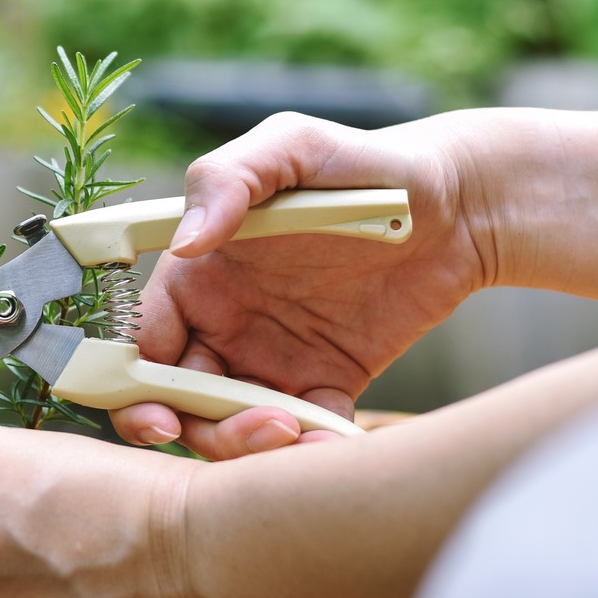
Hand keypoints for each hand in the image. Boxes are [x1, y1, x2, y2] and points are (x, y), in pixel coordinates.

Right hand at [109, 110, 498, 457]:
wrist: (460, 201)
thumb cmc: (363, 162)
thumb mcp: (291, 146)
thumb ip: (224, 181)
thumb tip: (185, 244)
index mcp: (198, 277)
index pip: (144, 343)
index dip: (137, 385)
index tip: (162, 413)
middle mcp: (224, 324)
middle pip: (181, 399)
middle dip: (201, 429)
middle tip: (253, 430)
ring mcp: (273, 358)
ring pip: (235, 425)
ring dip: (253, 445)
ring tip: (300, 435)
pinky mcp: (327, 383)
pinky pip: (306, 432)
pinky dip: (312, 451)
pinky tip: (335, 444)